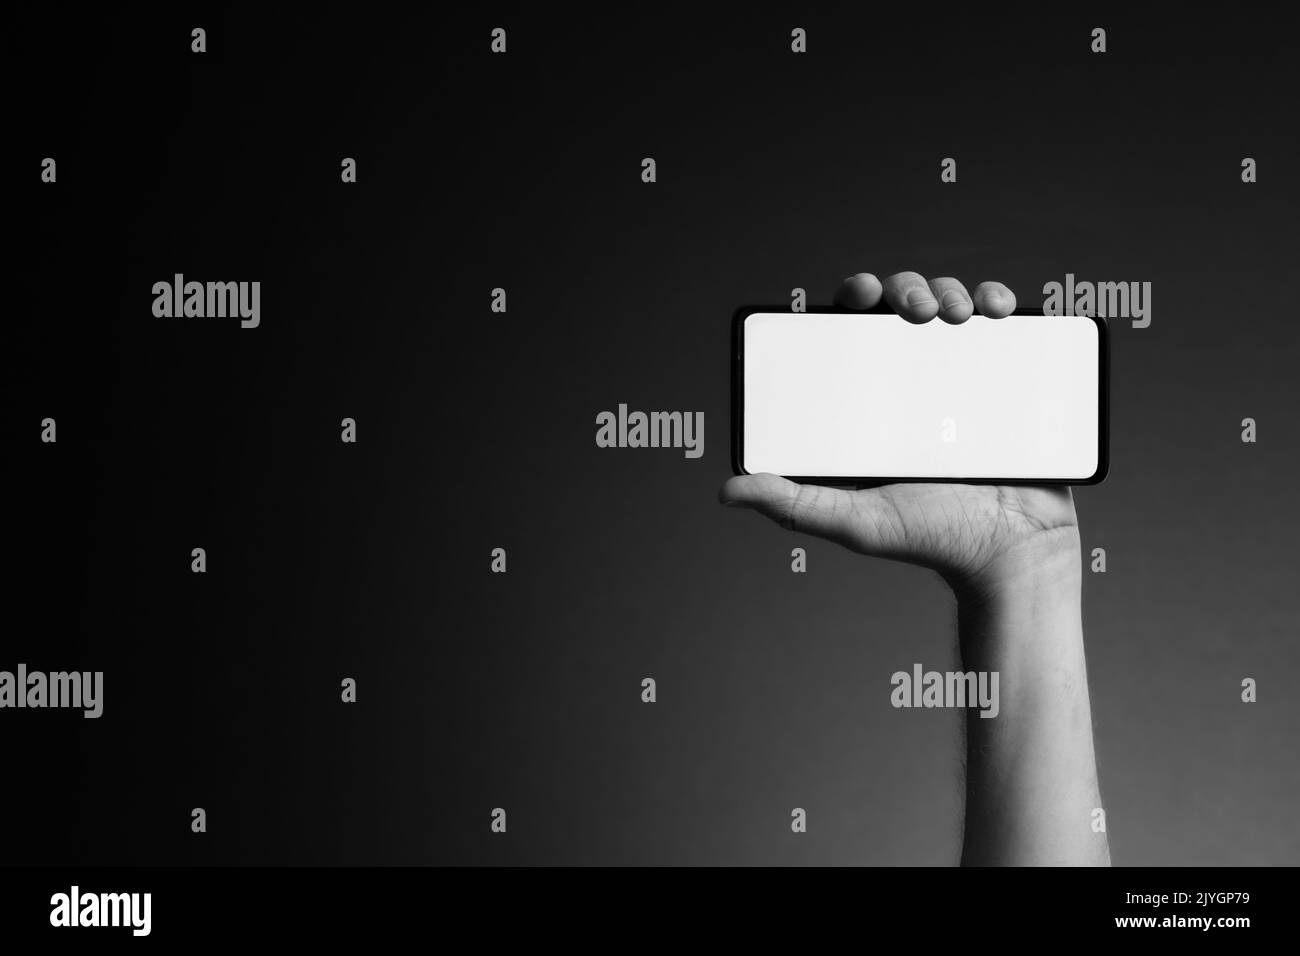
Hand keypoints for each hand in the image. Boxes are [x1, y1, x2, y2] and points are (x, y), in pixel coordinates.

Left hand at [719, 271, 1079, 596]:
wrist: (1015, 551)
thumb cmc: (935, 539)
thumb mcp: (855, 521)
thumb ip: (795, 504)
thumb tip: (727, 491)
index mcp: (874, 406)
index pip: (852, 335)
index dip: (851, 301)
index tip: (860, 294)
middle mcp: (914, 385)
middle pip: (901, 309)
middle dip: (906, 289)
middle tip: (914, 310)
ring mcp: (963, 378)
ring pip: (950, 306)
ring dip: (951, 290)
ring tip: (958, 316)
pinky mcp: (1007, 379)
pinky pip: (1000, 327)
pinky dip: (997, 302)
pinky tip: (995, 310)